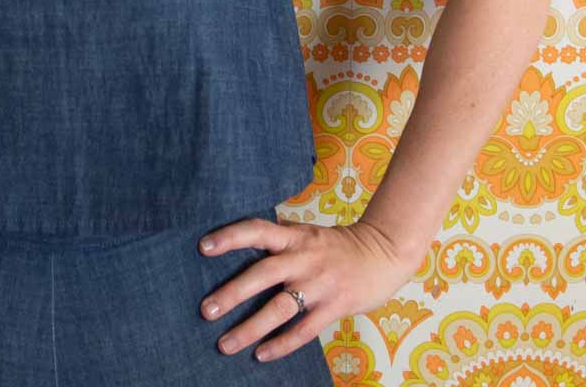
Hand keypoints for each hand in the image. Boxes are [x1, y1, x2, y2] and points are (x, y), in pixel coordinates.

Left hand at [196, 215, 419, 362]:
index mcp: (293, 236)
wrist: (383, 253)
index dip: (230, 237)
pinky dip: (281, 344)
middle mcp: (303, 258)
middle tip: (205, 310)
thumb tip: (240, 244)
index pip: (256, 230)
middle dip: (232, 293)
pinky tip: (260, 355)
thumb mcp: (306, 233)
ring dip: (250, 328)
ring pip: (280, 308)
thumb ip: (279, 239)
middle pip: (263, 274)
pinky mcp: (335, 307)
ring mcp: (319, 284)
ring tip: (225, 344)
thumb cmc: (336, 245)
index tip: (203, 248)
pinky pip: (304, 330)